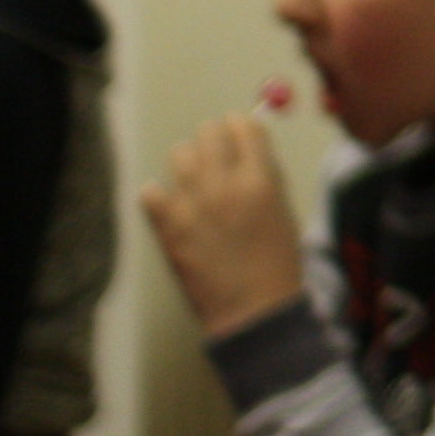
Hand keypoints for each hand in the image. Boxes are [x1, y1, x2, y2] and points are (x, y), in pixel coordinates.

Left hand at [140, 114, 306, 337]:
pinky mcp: (167, 225)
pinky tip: (172, 206)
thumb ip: (265, 177)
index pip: (245, 127)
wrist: (252, 309)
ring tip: (194, 180)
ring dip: (188, 163)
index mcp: (260, 180)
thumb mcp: (283, 210)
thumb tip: (248, 151)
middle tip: (216, 155)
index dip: (241, 127)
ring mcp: (192, 204)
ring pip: (179, 154)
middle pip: (209, 132)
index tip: (238, 133)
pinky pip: (151, 191)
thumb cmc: (278, 262)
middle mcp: (225, 184)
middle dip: (214, 139)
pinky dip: (160, 195)